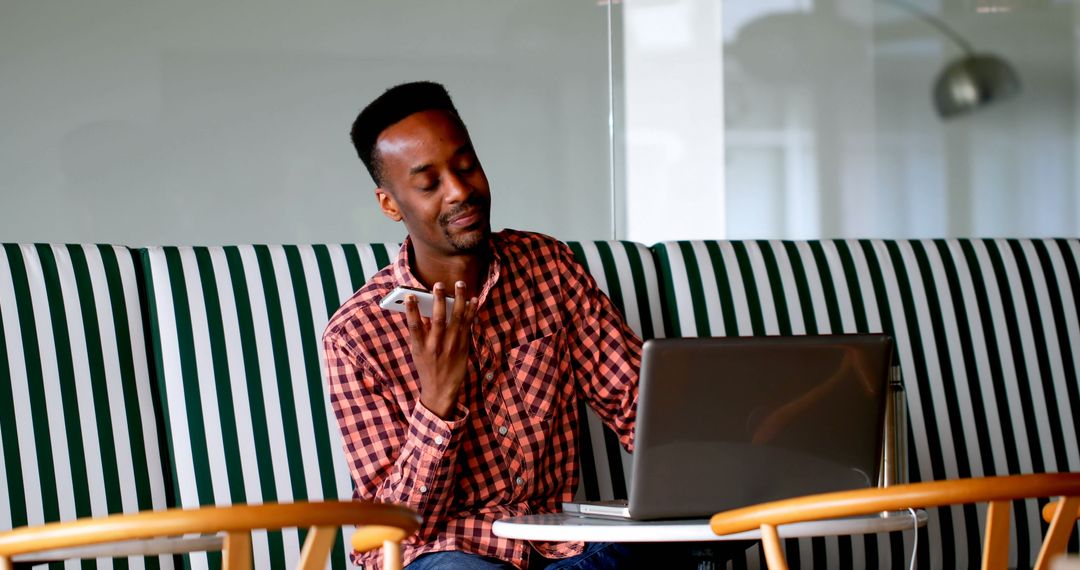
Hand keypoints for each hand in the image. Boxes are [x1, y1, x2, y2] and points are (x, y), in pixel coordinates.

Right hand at [406, 281, 478, 418]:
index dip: (411, 310)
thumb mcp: (418, 352)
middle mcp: (435, 346)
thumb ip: (421, 332)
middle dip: (438, 300)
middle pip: (437, 319)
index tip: (410, 295)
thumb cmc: (427, 368)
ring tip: (460, 284)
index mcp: (420, 347)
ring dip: (459, 300)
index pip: (414, 326)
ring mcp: (451, 346)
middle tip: (439, 285)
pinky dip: (471, 311)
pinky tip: (473, 300)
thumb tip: (424, 309)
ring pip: (456, 319)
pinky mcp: (463, 347)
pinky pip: (468, 325)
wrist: (441, 390)